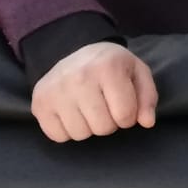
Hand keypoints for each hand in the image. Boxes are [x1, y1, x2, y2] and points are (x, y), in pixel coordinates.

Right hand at [30, 41, 157, 143]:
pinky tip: (72, 112)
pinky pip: (58, 136)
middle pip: (102, 128)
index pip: (125, 116)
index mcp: (109, 67)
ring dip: (89, 127)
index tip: (123, 105)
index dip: (128, 117)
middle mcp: (80, 78)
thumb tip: (147, 123)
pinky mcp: (39, 103)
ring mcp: (56, 91)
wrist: (76, 51)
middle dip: (109, 123)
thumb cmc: (112, 66)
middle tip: (105, 106)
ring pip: (80, 134)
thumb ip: (147, 98)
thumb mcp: (137, 73)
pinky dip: (68, 131)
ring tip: (89, 108)